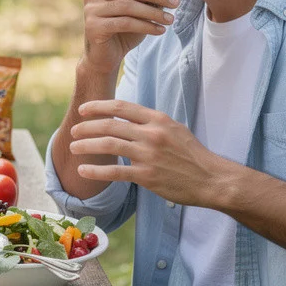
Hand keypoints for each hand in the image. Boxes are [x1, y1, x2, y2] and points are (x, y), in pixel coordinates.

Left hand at [69, 100, 236, 207]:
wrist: (212, 179)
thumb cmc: (192, 155)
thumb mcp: (175, 130)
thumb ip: (151, 124)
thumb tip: (126, 119)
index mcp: (158, 120)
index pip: (122, 107)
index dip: (99, 106)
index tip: (83, 109)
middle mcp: (152, 134)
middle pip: (110, 125)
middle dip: (87, 126)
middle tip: (73, 130)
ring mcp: (149, 155)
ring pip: (108, 145)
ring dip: (86, 146)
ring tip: (73, 148)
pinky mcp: (147, 176)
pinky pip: (115, 171)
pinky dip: (95, 171)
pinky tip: (82, 171)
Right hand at [81, 0, 179, 73]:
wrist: (104, 58)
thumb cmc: (123, 31)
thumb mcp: (135, 11)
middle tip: (176, 2)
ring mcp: (91, 11)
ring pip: (128, 6)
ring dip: (153, 13)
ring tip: (171, 20)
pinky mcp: (93, 27)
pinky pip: (124, 23)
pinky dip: (145, 26)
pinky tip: (160, 30)